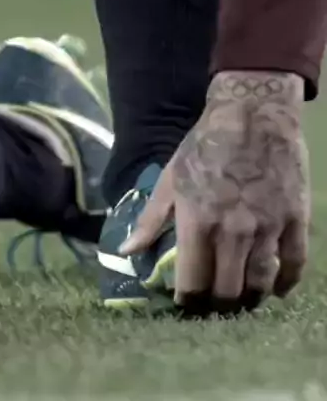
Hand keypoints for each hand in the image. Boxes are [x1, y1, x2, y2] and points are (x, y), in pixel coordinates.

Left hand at [119, 72, 309, 313]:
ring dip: (249, 298)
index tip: (184, 302)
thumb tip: (125, 252)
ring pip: (260, 283)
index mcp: (198, 224)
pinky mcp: (294, 219)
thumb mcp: (169, 180)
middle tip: (211, 303)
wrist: (252, 114)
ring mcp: (268, 228)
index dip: (187, 301)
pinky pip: (294, 263)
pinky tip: (275, 289)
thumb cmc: (203, 147)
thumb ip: (149, 220)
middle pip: (227, 291)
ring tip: (239, 299)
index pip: (193, 283)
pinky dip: (284, 283)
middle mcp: (233, 233)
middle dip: (216, 305)